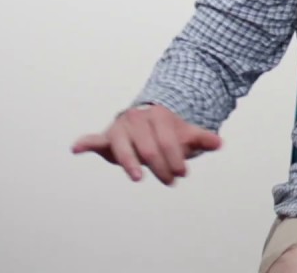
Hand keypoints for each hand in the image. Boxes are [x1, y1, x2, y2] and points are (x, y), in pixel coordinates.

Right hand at [71, 104, 222, 185]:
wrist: (147, 121)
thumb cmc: (167, 131)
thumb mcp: (185, 134)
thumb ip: (201, 139)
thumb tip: (219, 143)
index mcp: (158, 115)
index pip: (168, 142)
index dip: (176, 159)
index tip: (182, 173)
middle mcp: (136, 118)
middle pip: (149, 149)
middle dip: (161, 167)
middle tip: (171, 180)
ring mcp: (120, 128)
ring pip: (124, 148)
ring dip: (131, 163)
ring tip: (137, 176)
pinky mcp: (106, 138)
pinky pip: (94, 140)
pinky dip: (85, 143)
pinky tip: (76, 148)